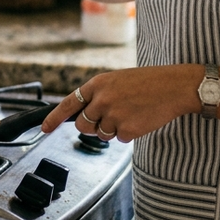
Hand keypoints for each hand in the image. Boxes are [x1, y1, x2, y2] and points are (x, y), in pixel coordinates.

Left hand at [41, 66, 197, 142]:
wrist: (175, 86)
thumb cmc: (148, 82)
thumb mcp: (117, 80)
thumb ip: (99, 95)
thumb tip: (85, 114)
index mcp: (98, 84)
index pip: (69, 104)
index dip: (54, 118)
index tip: (44, 129)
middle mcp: (102, 99)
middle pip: (82, 125)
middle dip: (91, 127)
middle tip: (108, 119)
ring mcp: (113, 115)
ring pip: (101, 134)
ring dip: (113, 129)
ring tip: (130, 113)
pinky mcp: (126, 129)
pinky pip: (119, 139)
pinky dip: (128, 133)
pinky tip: (140, 119)